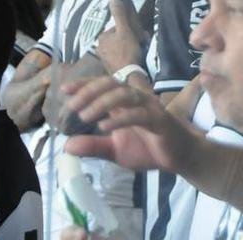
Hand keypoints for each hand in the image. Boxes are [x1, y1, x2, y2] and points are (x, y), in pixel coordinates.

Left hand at [62, 77, 198, 172]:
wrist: (178, 158)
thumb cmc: (147, 149)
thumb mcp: (114, 151)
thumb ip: (93, 146)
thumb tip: (66, 146)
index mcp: (123, 104)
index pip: (102, 86)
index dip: (84, 85)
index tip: (64, 90)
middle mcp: (135, 100)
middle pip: (111, 84)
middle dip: (89, 91)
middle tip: (72, 106)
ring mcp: (148, 107)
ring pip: (124, 95)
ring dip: (102, 102)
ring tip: (84, 115)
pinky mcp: (158, 120)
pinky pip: (138, 114)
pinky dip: (120, 119)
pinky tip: (104, 127)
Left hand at [95, 0, 147, 73]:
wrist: (129, 76)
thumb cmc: (126, 52)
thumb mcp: (125, 30)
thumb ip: (119, 15)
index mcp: (101, 38)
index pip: (117, 28)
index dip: (128, 29)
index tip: (136, 33)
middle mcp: (99, 48)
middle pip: (118, 38)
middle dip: (129, 39)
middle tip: (139, 43)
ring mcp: (104, 59)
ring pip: (119, 48)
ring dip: (129, 48)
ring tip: (139, 52)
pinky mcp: (111, 69)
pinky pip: (120, 58)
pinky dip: (127, 57)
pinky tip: (135, 60)